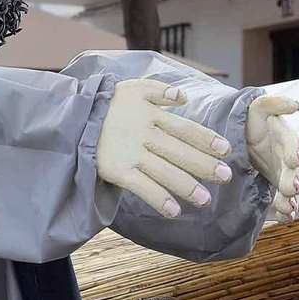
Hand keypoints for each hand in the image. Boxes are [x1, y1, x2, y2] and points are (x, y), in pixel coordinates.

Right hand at [96, 79, 233, 217]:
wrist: (72, 118)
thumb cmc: (106, 104)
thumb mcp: (132, 88)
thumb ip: (159, 90)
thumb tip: (184, 96)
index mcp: (150, 115)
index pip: (185, 128)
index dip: (206, 139)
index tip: (226, 150)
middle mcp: (144, 135)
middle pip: (180, 152)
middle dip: (204, 165)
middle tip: (226, 177)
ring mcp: (131, 154)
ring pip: (164, 172)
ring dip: (186, 186)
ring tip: (205, 200)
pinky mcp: (117, 170)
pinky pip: (142, 187)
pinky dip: (159, 199)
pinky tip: (174, 211)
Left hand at [247, 94, 298, 223]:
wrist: (243, 136)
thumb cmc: (252, 120)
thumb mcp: (258, 108)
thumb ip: (274, 104)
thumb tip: (296, 105)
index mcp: (286, 139)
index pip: (292, 145)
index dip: (294, 152)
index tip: (295, 160)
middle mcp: (288, 158)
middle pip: (292, 171)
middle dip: (291, 180)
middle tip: (290, 189)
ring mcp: (283, 175)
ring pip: (289, 189)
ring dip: (289, 199)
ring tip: (288, 208)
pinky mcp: (276, 187)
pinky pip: (282, 200)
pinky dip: (284, 210)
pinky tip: (285, 218)